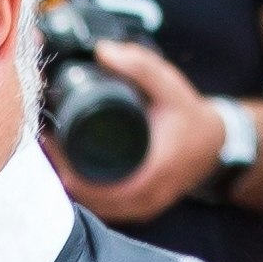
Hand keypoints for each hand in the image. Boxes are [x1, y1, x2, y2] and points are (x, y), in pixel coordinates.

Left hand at [50, 36, 226, 226]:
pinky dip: (83, 188)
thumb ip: (141, 67)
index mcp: (147, 176)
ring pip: (88, 204)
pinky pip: (100, 205)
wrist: (217, 144)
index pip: (88, 182)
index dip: (61, 161)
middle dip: (58, 167)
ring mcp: (137, 210)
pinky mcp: (134, 210)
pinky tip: (68, 167)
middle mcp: (140, 201)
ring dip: (67, 179)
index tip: (48, 135)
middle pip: (82, 195)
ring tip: (52, 149)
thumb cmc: (191, 117)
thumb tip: (102, 51)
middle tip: (45, 137)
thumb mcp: (170, 87)